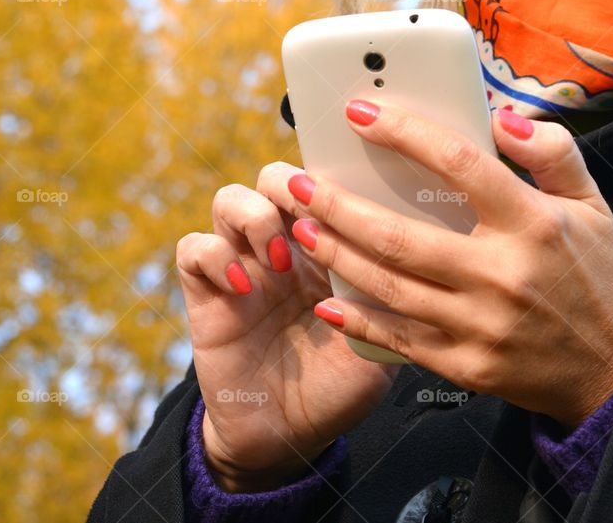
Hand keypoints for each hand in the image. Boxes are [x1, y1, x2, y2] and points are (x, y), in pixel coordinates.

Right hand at [175, 178, 400, 491]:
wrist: (289, 435)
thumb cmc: (339, 386)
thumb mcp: (381, 344)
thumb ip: (393, 303)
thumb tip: (420, 257)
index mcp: (330, 251)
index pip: (326, 187)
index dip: (334, 178)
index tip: (352, 195)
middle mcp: (285, 249)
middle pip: (275, 177)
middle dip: (289, 183)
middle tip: (307, 218)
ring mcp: (244, 267)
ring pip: (230, 199)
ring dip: (253, 216)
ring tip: (278, 257)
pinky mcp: (208, 294)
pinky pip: (193, 248)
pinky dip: (214, 256)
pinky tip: (243, 287)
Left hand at [275, 99, 612, 430]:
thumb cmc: (597, 275)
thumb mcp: (592, 205)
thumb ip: (553, 153)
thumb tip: (500, 117)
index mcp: (534, 224)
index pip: (459, 165)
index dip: (404, 134)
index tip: (360, 112)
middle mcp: (502, 275)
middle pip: (401, 235)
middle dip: (338, 207)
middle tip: (299, 184)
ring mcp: (481, 326)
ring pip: (389, 286)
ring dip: (336, 255)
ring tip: (299, 228)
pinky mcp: (467, 366)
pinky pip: (400, 340)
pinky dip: (359, 321)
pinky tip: (328, 299)